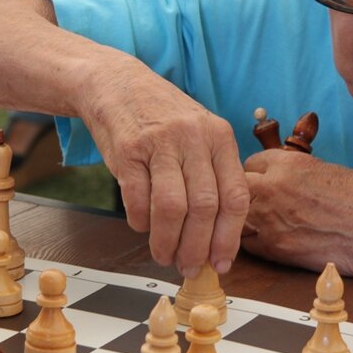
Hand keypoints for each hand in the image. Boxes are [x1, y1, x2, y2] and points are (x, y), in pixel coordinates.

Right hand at [79, 57, 249, 277]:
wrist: (117, 84)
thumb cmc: (163, 118)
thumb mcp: (200, 134)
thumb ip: (213, 176)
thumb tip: (218, 237)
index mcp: (220, 136)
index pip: (235, 196)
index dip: (230, 237)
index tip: (221, 263)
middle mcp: (194, 138)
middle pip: (205, 207)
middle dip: (197, 247)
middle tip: (188, 267)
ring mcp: (160, 143)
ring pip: (172, 208)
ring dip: (168, 242)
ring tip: (164, 256)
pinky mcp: (128, 150)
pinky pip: (137, 199)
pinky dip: (140, 222)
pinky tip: (141, 227)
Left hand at [241, 150, 352, 276]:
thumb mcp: (326, 169)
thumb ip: (296, 171)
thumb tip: (282, 178)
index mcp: (288, 163)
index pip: (250, 162)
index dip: (256, 173)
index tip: (262, 181)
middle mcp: (273, 187)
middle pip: (237, 185)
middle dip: (244, 192)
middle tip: (257, 202)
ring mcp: (270, 219)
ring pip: (236, 215)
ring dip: (244, 218)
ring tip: (260, 223)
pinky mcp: (275, 248)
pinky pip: (247, 243)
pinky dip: (252, 242)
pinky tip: (268, 241)